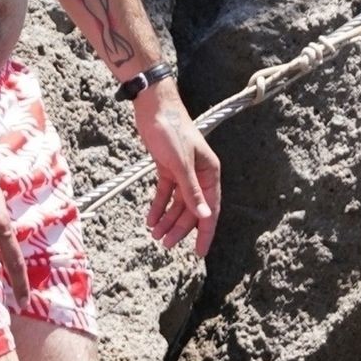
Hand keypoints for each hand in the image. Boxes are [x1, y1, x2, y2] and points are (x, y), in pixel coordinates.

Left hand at [135, 84, 219, 255]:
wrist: (153, 106)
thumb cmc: (171, 131)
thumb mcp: (181, 164)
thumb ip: (192, 192)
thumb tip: (205, 217)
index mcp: (210, 173)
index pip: (210, 209)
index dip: (205, 232)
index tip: (199, 253)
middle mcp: (199, 174)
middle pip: (191, 209)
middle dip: (179, 228)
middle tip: (165, 245)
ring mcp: (182, 171)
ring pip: (177, 203)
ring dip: (166, 219)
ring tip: (154, 235)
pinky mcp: (167, 167)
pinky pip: (164, 193)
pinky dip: (157, 206)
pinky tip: (149, 219)